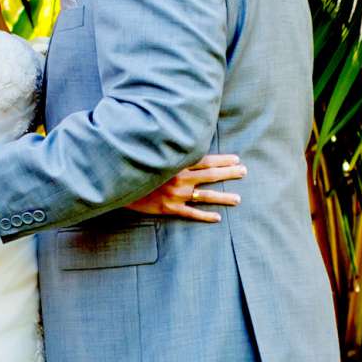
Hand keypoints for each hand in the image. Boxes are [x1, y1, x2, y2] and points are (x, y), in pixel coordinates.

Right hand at [127, 153, 244, 221]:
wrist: (117, 182)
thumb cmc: (136, 164)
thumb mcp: (153, 153)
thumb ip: (169, 150)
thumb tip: (183, 142)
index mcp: (177, 163)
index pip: (206, 159)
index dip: (223, 160)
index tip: (237, 159)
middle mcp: (180, 178)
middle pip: (211, 175)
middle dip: (230, 173)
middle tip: (244, 172)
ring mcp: (176, 194)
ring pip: (205, 196)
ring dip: (223, 197)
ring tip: (238, 199)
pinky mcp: (169, 208)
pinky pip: (191, 213)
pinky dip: (205, 216)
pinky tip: (217, 218)